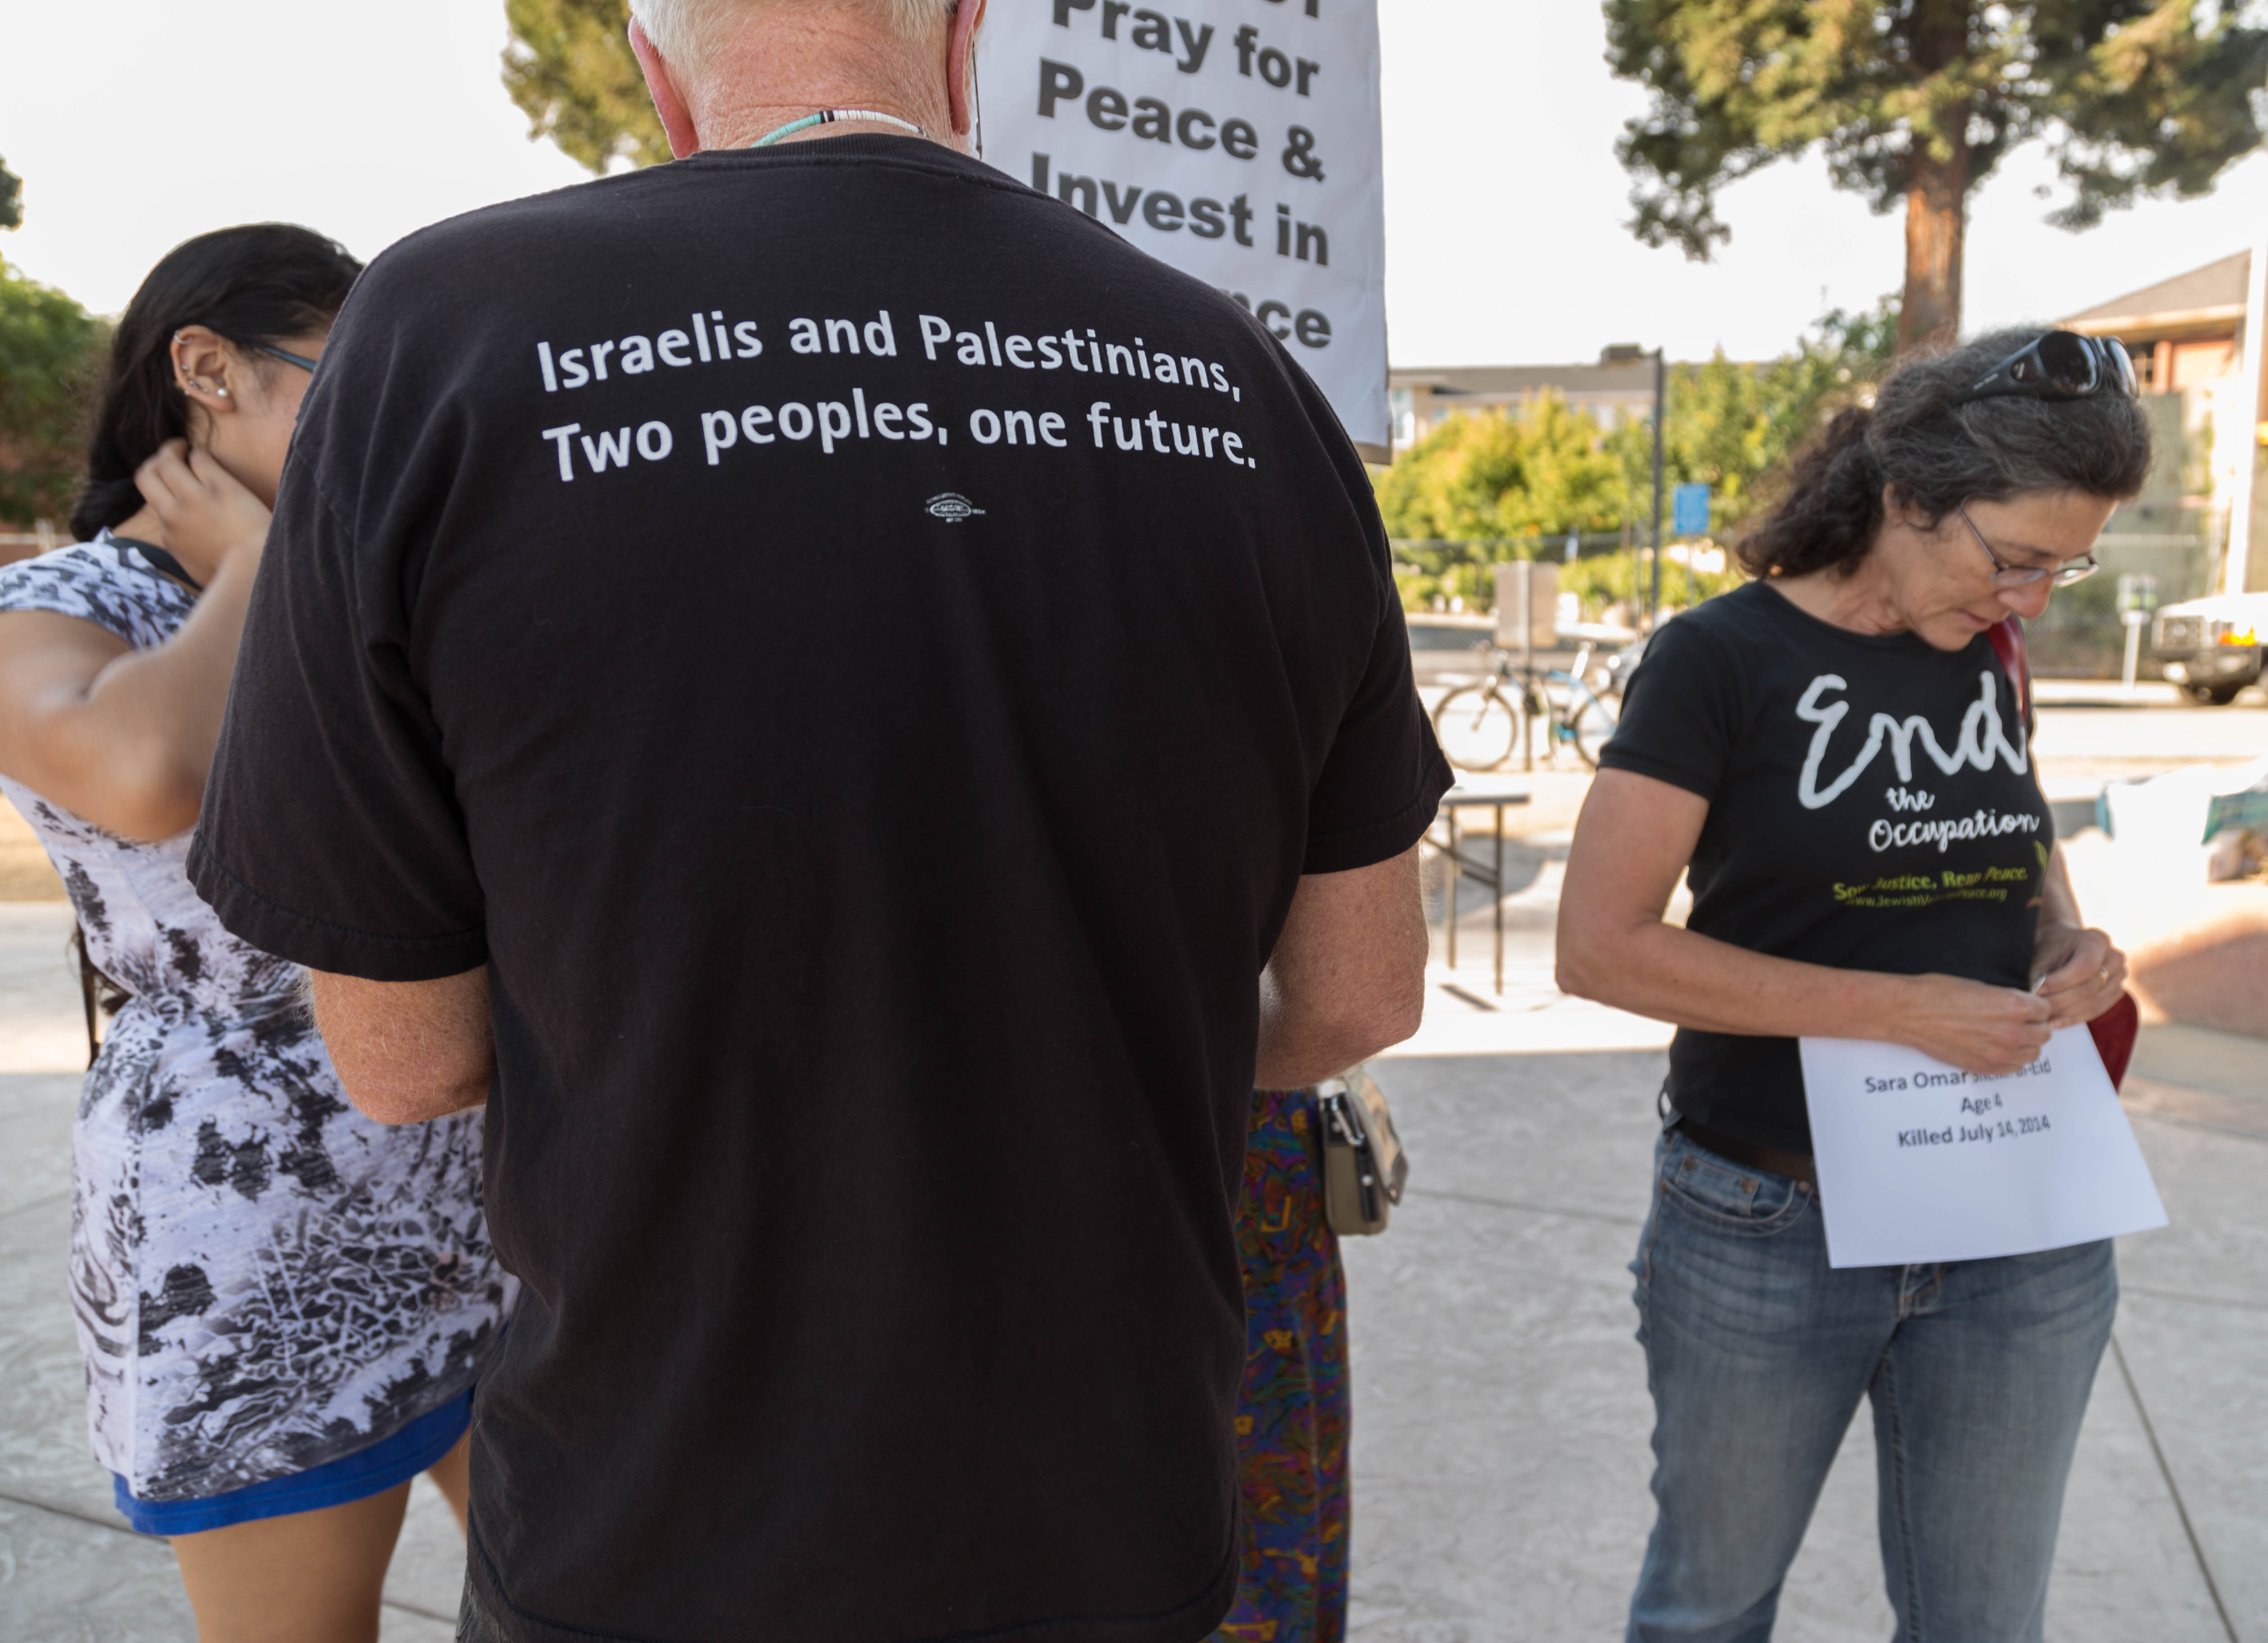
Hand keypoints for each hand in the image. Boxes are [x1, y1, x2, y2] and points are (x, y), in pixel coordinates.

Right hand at [133, 440, 270, 587]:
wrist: (255, 570)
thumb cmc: (236, 576)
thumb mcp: (200, 572)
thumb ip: (189, 555)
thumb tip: (191, 552)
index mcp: (170, 536)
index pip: (156, 506)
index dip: (164, 495)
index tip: (175, 490)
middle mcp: (174, 514)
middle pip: (146, 477)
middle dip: (153, 462)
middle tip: (168, 456)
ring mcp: (193, 498)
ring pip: (166, 462)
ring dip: (171, 449)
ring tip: (182, 446)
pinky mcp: (218, 485)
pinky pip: (199, 458)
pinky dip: (198, 453)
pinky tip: (204, 454)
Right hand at [1898, 972, 2053, 1074]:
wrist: (1911, 1012)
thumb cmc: (1940, 993)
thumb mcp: (1982, 986)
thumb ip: (2008, 999)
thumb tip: (2021, 1008)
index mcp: (2015, 1006)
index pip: (2046, 1010)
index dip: (2034, 1007)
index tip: (2024, 1007)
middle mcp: (2013, 1031)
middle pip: (2044, 1033)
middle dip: (2033, 1026)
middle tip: (2016, 1021)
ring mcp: (2001, 1052)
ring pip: (2034, 1053)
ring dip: (2026, 1044)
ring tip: (2008, 1036)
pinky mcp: (1987, 1067)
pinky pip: (2016, 1067)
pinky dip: (2012, 1059)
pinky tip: (1997, 1048)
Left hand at [2030, 923, 2127, 1029]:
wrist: (2065, 945)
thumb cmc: (2052, 948)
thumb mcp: (2042, 953)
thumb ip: (2039, 974)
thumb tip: (2032, 998)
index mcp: (2097, 940)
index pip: (2083, 968)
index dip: (2059, 983)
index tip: (2037, 991)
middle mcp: (2114, 958)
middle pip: (2089, 988)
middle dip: (2060, 1001)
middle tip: (2038, 1008)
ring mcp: (2119, 976)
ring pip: (2094, 1002)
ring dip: (2066, 1013)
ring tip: (2044, 1017)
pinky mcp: (2116, 992)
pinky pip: (2097, 1010)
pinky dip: (2074, 1018)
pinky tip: (2055, 1022)